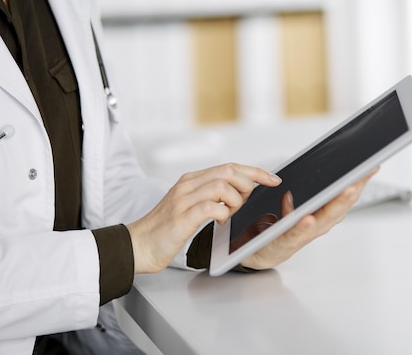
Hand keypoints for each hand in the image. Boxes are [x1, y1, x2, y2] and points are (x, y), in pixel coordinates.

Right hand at [127, 163, 281, 273]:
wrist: (138, 245)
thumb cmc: (166, 229)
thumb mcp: (189, 206)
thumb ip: (210, 196)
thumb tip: (239, 193)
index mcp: (191, 180)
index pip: (229, 166)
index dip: (255, 171)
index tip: (273, 179)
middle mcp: (187, 185)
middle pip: (228, 171)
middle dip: (248, 185)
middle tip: (247, 202)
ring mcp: (183, 200)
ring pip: (222, 186)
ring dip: (235, 200)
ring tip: (231, 213)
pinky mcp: (181, 217)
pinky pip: (211, 207)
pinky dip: (223, 213)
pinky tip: (221, 222)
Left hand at [239, 168, 378, 270]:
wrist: (252, 255)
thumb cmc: (271, 236)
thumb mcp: (284, 216)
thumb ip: (291, 206)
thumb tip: (291, 194)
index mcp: (317, 218)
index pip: (340, 199)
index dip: (355, 184)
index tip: (369, 168)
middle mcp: (315, 228)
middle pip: (338, 209)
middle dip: (351, 191)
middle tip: (364, 175)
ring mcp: (302, 237)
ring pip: (323, 220)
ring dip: (335, 205)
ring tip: (346, 189)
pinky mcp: (284, 244)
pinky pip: (295, 234)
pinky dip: (303, 226)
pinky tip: (309, 218)